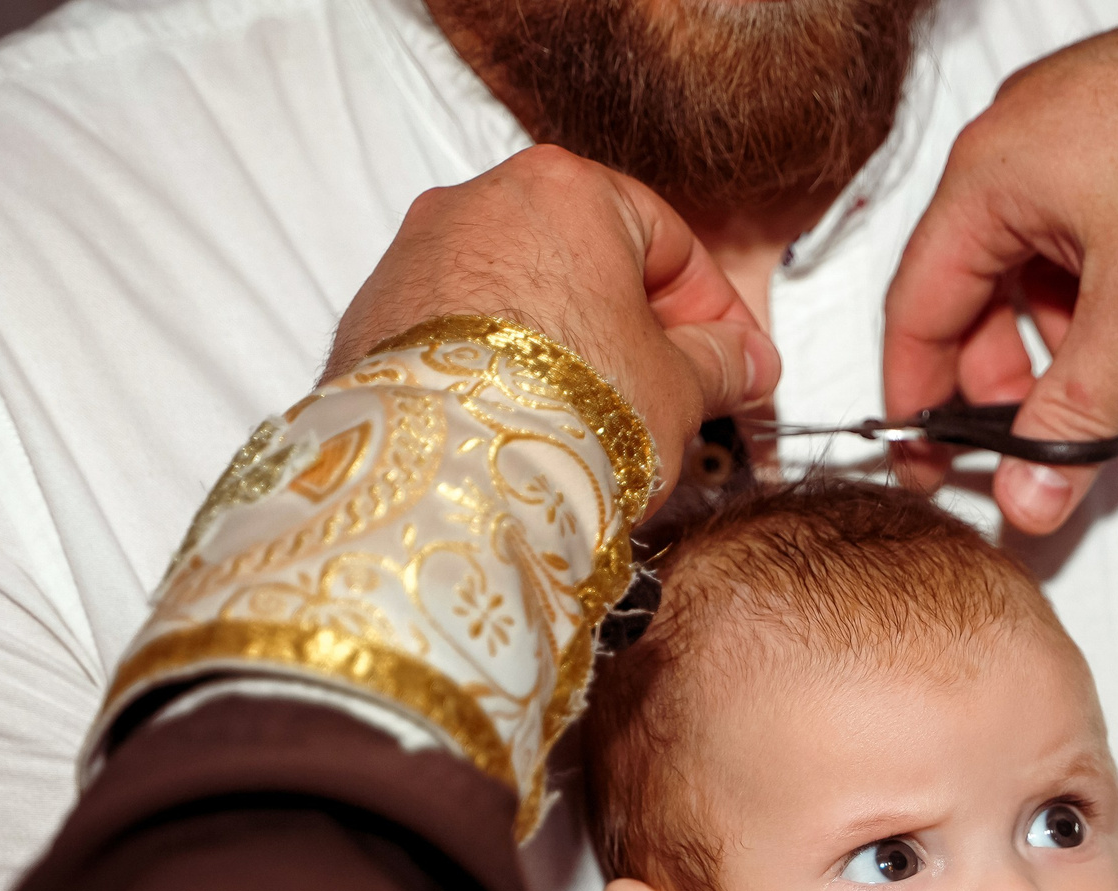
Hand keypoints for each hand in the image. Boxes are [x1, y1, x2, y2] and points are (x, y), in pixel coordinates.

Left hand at [326, 145, 780, 507]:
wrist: (449, 474)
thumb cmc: (560, 412)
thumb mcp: (678, 387)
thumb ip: (719, 362)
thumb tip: (741, 360)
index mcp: (568, 189)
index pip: (670, 242)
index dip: (715, 313)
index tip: (734, 360)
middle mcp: (481, 202)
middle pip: (587, 261)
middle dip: (635, 329)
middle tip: (674, 392)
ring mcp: (418, 254)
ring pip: (519, 295)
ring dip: (566, 350)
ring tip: (598, 421)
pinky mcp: (376, 314)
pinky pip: (462, 333)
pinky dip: (500, 368)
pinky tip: (530, 425)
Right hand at [881, 0, 1117, 534]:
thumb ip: (1076, 414)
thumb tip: (1028, 493)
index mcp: (988, 172)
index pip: (918, 307)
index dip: (919, 397)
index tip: (926, 461)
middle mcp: (1019, 141)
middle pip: (979, 294)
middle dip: (1015, 384)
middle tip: (1047, 448)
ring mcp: (1076, 133)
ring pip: (1041, 271)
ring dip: (1073, 351)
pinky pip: (1088, 238)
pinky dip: (1108, 302)